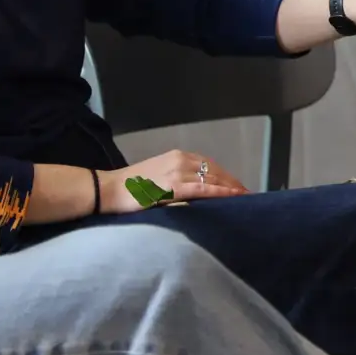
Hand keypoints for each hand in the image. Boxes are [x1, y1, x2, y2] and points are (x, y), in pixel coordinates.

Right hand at [97, 150, 249, 211]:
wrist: (108, 190)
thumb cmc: (130, 188)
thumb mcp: (157, 177)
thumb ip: (177, 180)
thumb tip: (194, 191)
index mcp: (176, 156)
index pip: (209, 165)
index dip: (226, 176)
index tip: (238, 187)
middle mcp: (180, 159)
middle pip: (215, 170)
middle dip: (233, 182)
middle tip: (247, 194)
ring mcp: (177, 172)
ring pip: (212, 178)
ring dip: (231, 188)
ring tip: (245, 198)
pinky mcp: (173, 186)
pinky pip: (203, 188)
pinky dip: (221, 192)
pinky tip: (232, 197)